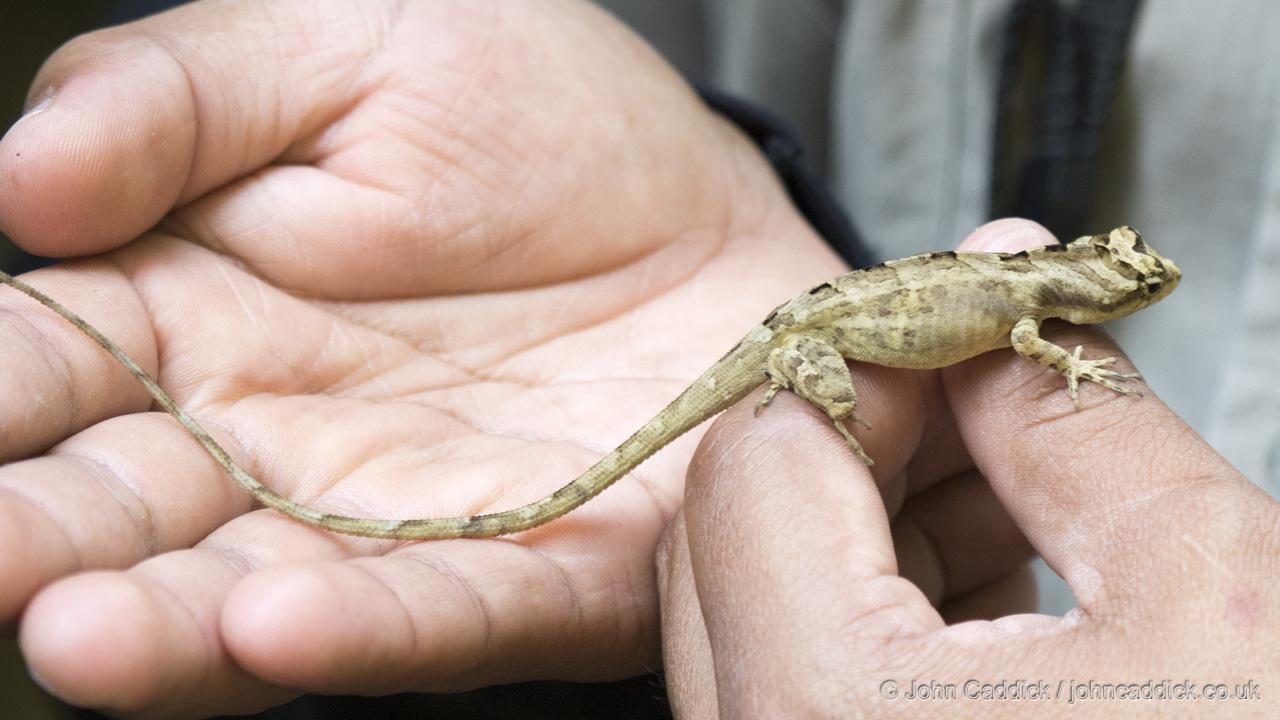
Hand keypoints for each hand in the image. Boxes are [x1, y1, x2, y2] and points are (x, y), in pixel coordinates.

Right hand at [0, 0, 848, 713]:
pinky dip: (366, 630)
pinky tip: (277, 626)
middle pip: (127, 506)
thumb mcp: (352, 48)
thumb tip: (21, 177)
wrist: (709, 199)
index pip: (50, 359)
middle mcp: (273, 438)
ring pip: (259, 591)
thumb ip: (177, 98)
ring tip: (82, 634)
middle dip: (43, 537)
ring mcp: (394, 519)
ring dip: (166, 624)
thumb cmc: (533, 120)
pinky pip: (444, 609)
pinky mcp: (531, 570)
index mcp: (199, 310)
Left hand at [658, 222, 1277, 717]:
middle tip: (987, 402)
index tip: (963, 337)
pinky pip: (791, 674)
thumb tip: (1014, 308)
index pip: (764, 453)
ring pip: (757, 602)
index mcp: (832, 705)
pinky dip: (877, 608)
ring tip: (1014, 492)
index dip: (872, 363)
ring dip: (874, 519)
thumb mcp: (1215, 595)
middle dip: (868, 435)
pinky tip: (988, 587)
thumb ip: (1082, 425)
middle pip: (736, 525)